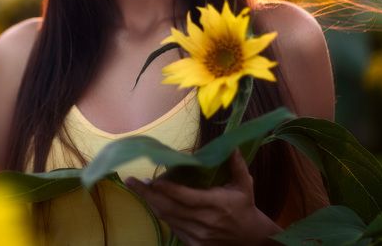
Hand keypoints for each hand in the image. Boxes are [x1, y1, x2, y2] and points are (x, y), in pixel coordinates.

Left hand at [124, 149, 281, 244]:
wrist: (251, 239)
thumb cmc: (245, 207)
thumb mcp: (244, 184)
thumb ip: (236, 165)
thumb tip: (232, 144)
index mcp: (216, 204)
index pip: (187, 197)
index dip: (168, 189)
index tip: (153, 179)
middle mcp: (205, 221)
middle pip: (170, 208)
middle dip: (148, 194)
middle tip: (131, 181)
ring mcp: (198, 234)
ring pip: (168, 218)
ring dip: (151, 203)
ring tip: (138, 188)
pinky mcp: (194, 243)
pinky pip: (173, 227)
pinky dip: (162, 214)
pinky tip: (153, 202)